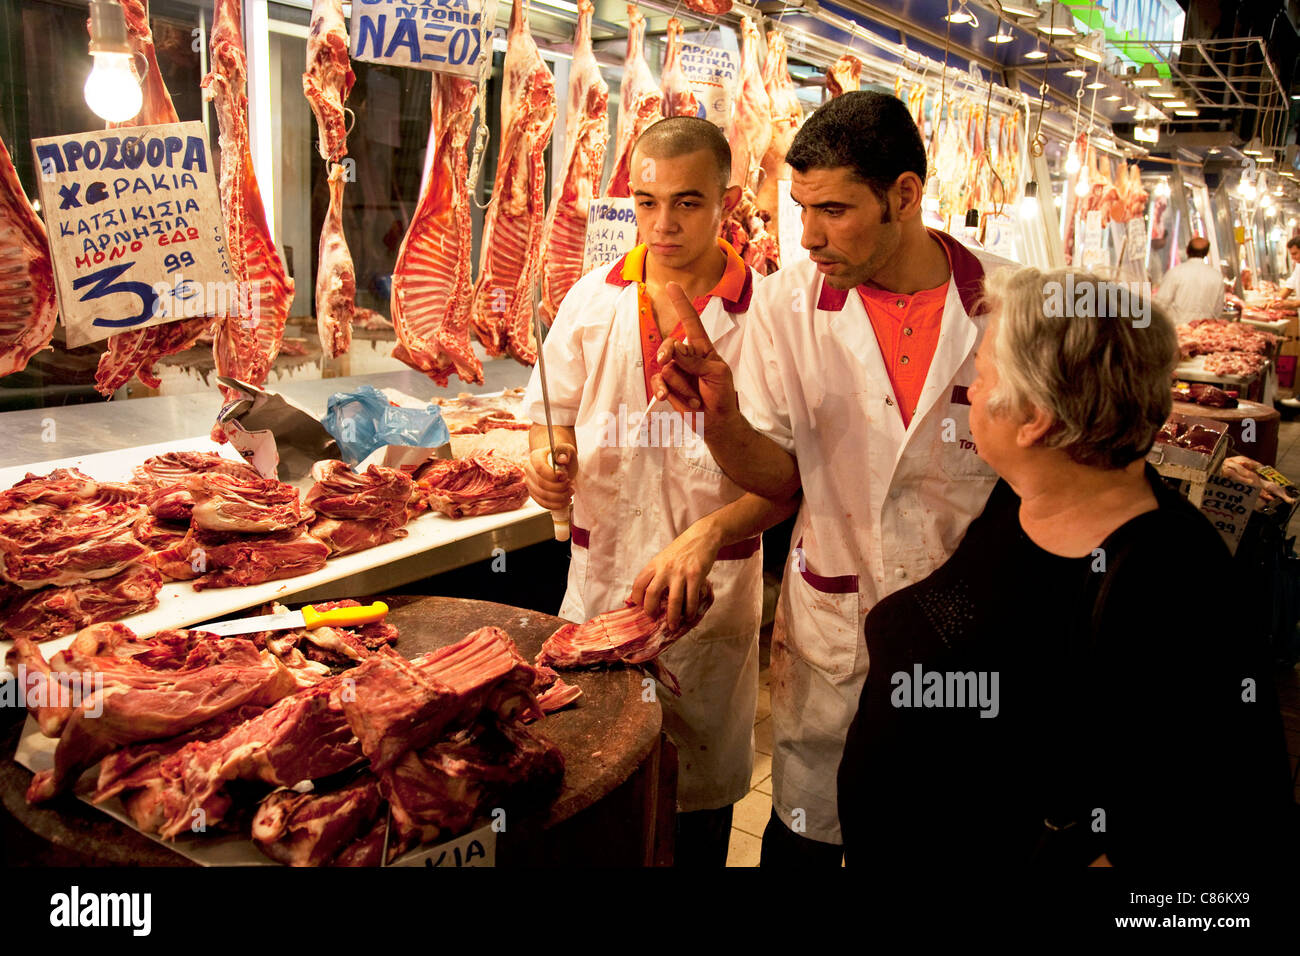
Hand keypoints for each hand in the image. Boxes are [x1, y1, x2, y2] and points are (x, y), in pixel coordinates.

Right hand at [524, 442, 574, 511]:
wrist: (561, 464)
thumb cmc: (564, 456)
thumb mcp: (567, 450)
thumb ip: (564, 451)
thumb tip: (562, 459)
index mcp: (535, 457)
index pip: (540, 468)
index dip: (553, 475)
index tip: (565, 476)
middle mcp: (529, 470)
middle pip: (541, 484)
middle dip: (559, 487)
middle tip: (570, 485)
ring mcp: (530, 483)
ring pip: (543, 496)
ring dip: (560, 497)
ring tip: (570, 492)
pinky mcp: (534, 494)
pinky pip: (543, 503)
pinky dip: (556, 504)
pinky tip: (566, 500)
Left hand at [629, 521, 721, 630]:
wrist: (701, 537)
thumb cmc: (681, 550)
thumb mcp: (662, 559)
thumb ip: (654, 574)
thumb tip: (645, 594)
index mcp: (654, 565)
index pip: (639, 584)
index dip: (637, 599)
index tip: (640, 607)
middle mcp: (665, 569)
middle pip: (652, 594)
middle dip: (651, 611)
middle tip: (654, 619)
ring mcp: (680, 573)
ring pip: (673, 601)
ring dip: (673, 617)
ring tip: (673, 626)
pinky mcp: (695, 575)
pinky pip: (691, 598)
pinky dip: (690, 611)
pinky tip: (689, 616)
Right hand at [650, 283, 740, 433]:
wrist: (716, 421)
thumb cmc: (722, 394)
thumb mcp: (717, 374)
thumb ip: (695, 361)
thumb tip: (674, 349)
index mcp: (702, 348)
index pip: (690, 322)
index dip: (681, 304)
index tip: (672, 286)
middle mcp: (686, 357)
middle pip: (669, 345)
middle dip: (668, 354)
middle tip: (668, 362)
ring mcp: (675, 371)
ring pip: (666, 369)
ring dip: (681, 386)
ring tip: (696, 397)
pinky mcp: (667, 386)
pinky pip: (658, 382)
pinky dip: (663, 390)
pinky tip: (667, 398)